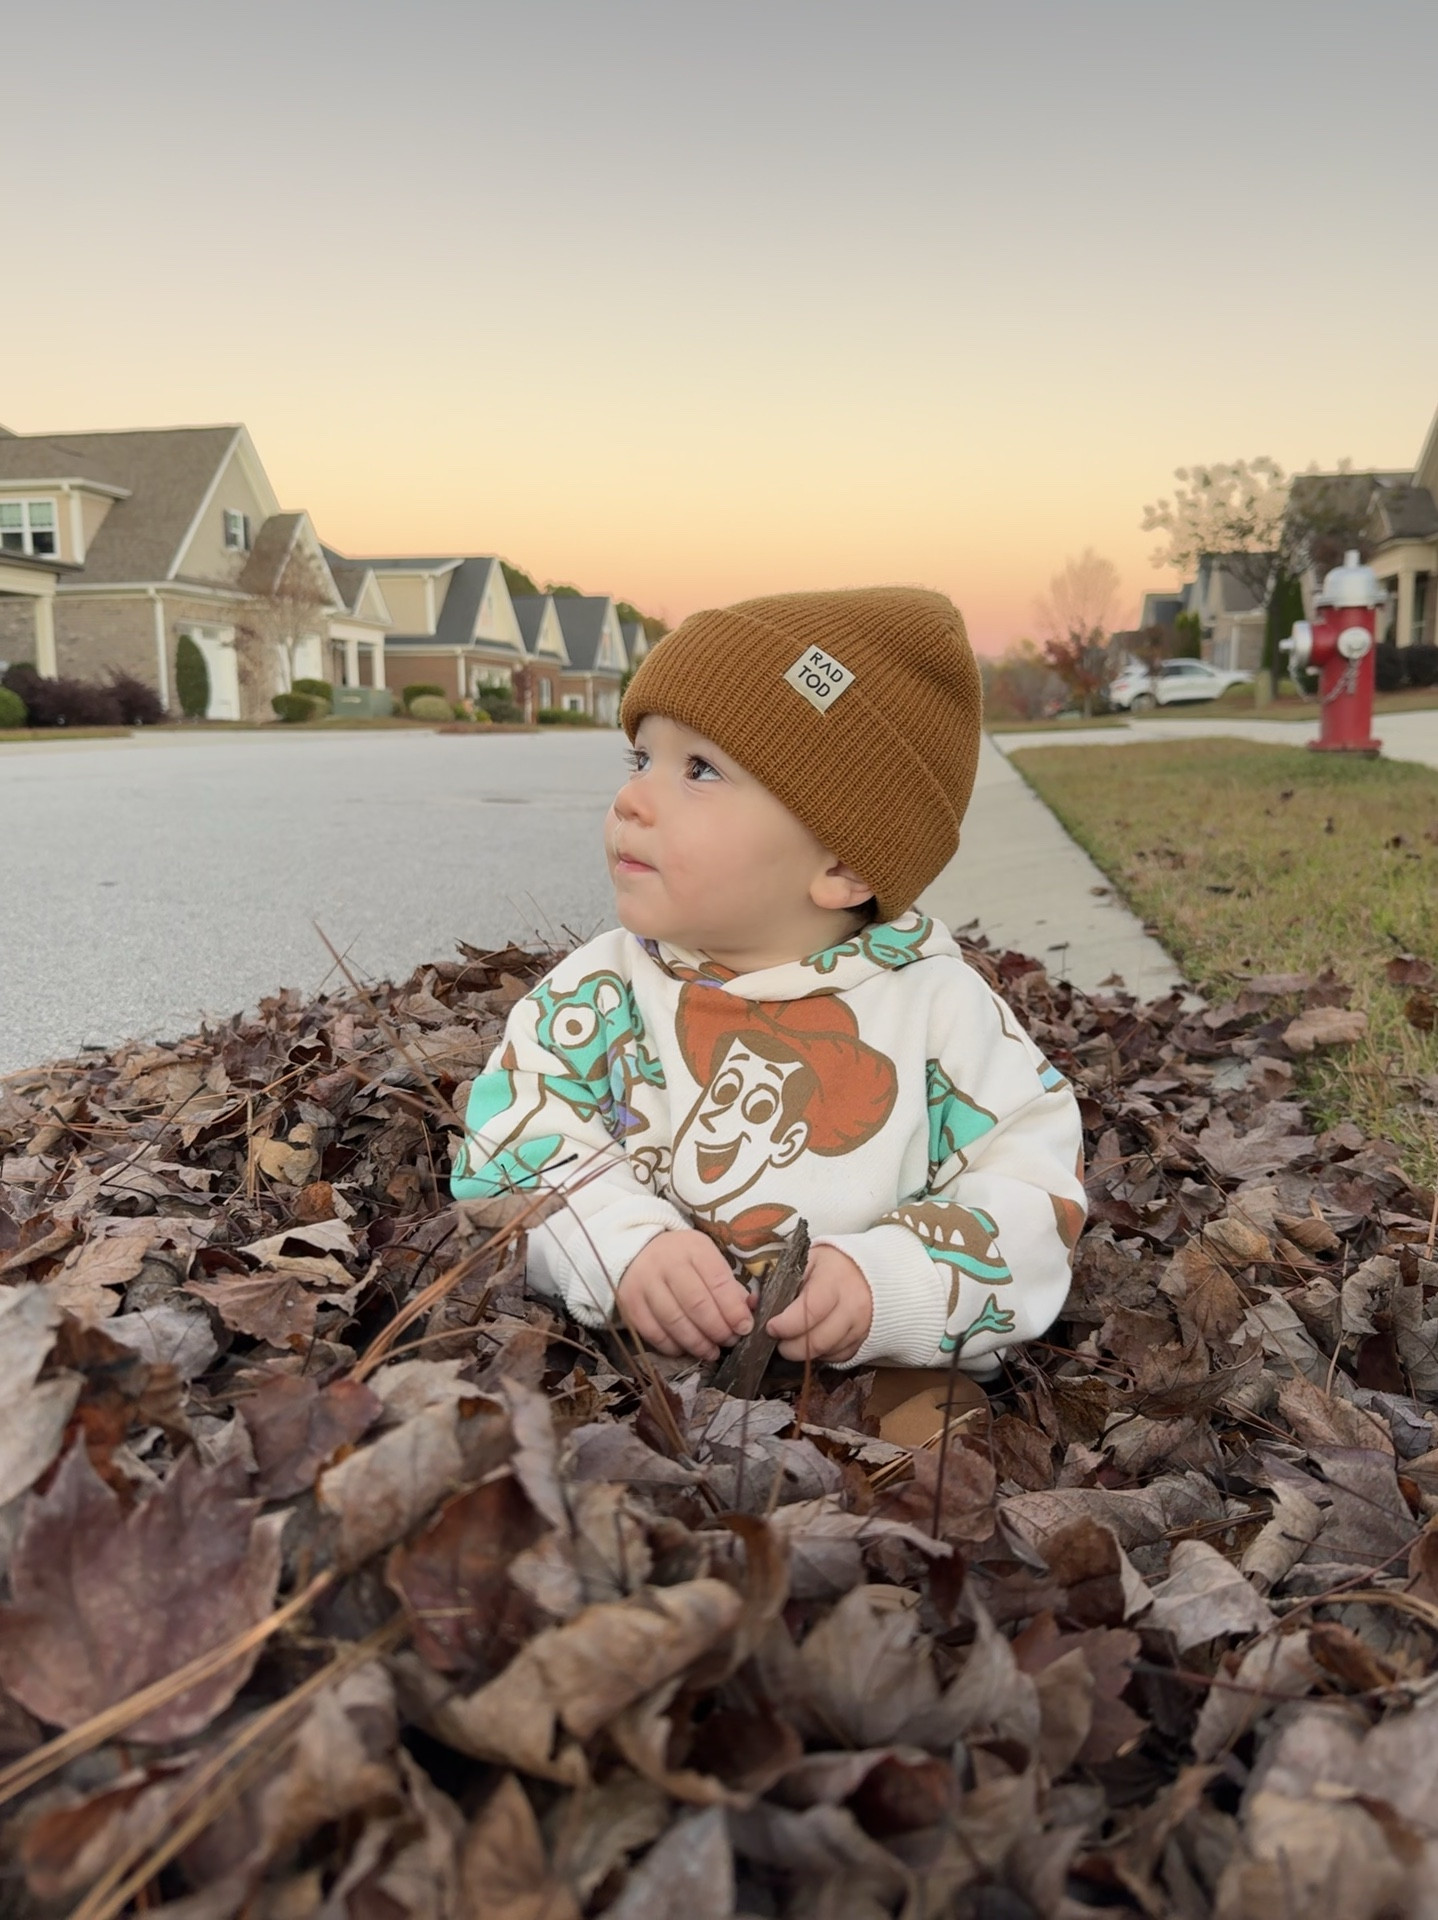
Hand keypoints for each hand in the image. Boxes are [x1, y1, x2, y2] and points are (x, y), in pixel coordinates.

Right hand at [617, 1230, 755, 1361]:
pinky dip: (673, 1347)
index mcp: (694, 1248)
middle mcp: (667, 1262)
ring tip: (711, 1351)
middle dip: (718, 1330)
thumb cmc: (682, 1258)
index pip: (718, 1281)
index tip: (745, 1328)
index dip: (734, 1309)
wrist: (637, 1250)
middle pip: (697, 1305)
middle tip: (729, 1341)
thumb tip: (747, 1316)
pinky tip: (686, 1349)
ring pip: (675, 1322)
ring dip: (698, 1343)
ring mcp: (644, 1283)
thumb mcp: (708, 1259)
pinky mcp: (629, 1303)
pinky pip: (653, 1333)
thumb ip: (729, 1286)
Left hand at [766, 1245, 871, 1363]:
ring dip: (804, 1352)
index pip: (809, 1312)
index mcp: (834, 1281)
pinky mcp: (864, 1340)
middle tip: (777, 1339)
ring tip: (792, 1339)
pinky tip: (813, 1341)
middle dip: (789, 1347)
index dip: (786, 1325)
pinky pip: (838, 1357)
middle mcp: (852, 1306)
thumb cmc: (832, 1265)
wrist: (871, 1271)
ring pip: (826, 1353)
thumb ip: (781, 1281)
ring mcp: (861, 1326)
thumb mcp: (807, 1262)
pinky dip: (821, 1354)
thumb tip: (755, 1304)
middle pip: (817, 1341)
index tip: (771, 1327)